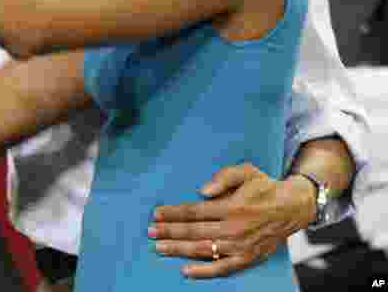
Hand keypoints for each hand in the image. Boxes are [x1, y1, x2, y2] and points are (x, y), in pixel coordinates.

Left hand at [149, 163, 315, 278]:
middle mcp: (234, 228)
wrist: (293, 207)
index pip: (194, 211)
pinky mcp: (248, 258)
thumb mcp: (245, 171)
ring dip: (179, 249)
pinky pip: (223, 268)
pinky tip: (186, 270)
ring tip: (159, 248)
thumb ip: (222, 177)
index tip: (156, 214)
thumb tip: (202, 191)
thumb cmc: (265, 187)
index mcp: (231, 207)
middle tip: (150, 232)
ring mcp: (241, 246)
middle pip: (194, 231)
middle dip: (169, 231)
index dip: (173, 213)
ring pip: (204, 249)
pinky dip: (204, 271)